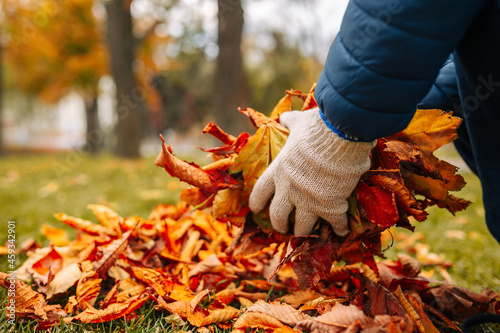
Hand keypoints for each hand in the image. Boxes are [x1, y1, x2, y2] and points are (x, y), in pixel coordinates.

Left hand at [249, 108, 374, 235]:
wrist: (340, 136)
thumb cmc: (316, 128)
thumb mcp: (299, 123)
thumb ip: (290, 122)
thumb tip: (284, 116)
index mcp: (279, 171)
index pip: (260, 192)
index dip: (257, 202)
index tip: (256, 209)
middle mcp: (290, 190)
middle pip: (278, 215)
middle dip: (279, 224)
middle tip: (283, 227)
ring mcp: (309, 200)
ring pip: (302, 227)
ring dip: (303, 232)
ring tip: (305, 234)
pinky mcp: (331, 206)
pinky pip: (334, 224)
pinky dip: (338, 230)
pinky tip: (340, 233)